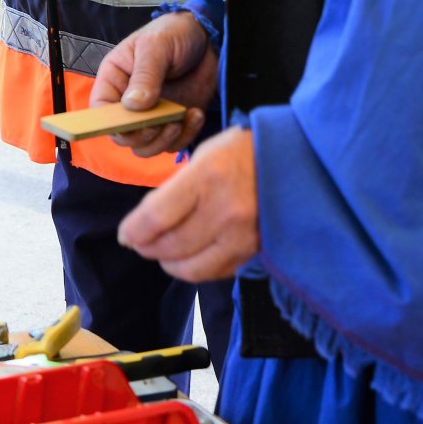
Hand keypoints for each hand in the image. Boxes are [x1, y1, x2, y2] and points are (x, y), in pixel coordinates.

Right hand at [89, 12, 217, 155]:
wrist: (209, 37)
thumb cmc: (174, 33)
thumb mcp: (156, 46)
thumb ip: (145, 75)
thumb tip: (132, 106)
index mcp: (115, 79)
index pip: (101, 110)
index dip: (111, 123)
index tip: (132, 125)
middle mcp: (129, 102)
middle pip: (123, 136)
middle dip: (141, 136)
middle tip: (163, 123)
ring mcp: (152, 114)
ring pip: (146, 146)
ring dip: (162, 141)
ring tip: (180, 121)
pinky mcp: (174, 121)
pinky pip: (173, 144)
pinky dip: (185, 137)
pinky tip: (196, 114)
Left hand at [117, 127, 257, 280]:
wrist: (297, 160)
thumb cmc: (244, 151)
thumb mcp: (204, 155)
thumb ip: (176, 189)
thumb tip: (146, 222)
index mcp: (207, 177)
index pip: (155, 218)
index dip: (133, 232)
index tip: (125, 235)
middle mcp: (225, 211)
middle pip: (169, 246)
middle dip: (147, 247)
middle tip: (141, 243)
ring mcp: (243, 236)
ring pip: (190, 268)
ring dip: (169, 263)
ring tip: (163, 252)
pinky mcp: (255, 252)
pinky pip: (215, 272)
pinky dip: (196, 267)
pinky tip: (191, 255)